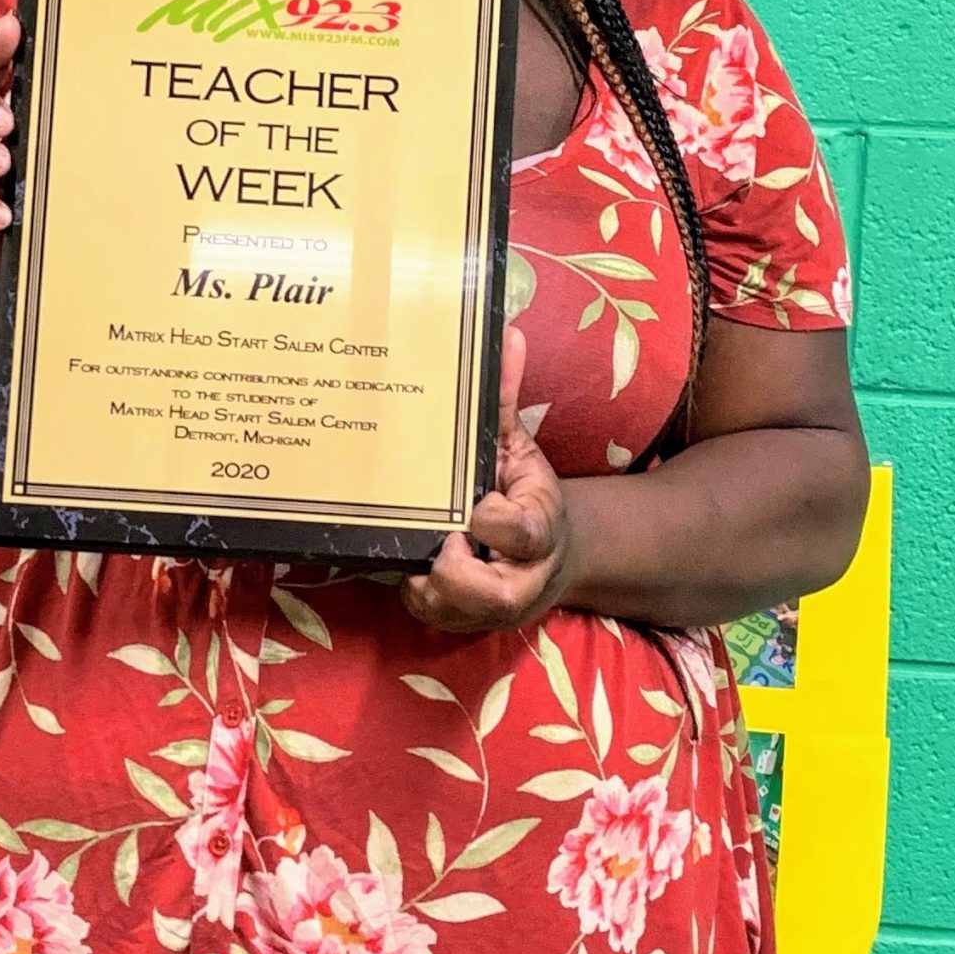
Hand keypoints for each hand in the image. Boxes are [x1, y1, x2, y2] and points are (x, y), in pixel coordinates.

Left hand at [403, 326, 577, 633]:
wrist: (550, 555)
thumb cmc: (525, 493)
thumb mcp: (518, 447)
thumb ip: (504, 399)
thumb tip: (504, 334)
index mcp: (540, 531)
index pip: (524, 533)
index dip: (496, 523)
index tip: (477, 508)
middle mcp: (519, 578)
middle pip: (491, 594)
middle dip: (459, 574)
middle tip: (442, 541)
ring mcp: (487, 606)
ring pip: (450, 609)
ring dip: (427, 582)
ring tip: (421, 547)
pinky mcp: (458, 619)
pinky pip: (426, 612)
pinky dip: (412, 586)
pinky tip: (403, 555)